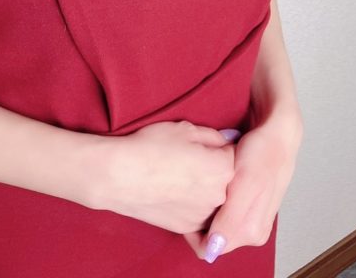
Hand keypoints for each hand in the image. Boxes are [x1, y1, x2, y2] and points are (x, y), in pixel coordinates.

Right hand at [96, 120, 235, 234]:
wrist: (121, 175)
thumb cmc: (152, 146)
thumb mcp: (185, 128)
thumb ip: (213, 136)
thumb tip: (228, 141)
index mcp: (223, 168)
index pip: (234, 154)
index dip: (217, 146)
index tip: (203, 145)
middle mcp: (220, 195)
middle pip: (226, 179)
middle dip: (214, 169)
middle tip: (189, 159)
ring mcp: (204, 215)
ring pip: (213, 198)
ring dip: (204, 188)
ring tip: (180, 176)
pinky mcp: (188, 227)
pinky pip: (199, 213)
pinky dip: (191, 204)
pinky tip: (173, 192)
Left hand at [182, 111, 303, 261]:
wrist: (278, 136)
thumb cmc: (262, 153)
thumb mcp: (245, 182)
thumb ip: (231, 218)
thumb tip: (214, 249)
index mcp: (251, 231)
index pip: (211, 248)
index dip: (193, 230)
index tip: (187, 205)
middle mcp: (252, 233)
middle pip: (213, 238)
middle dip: (200, 219)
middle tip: (196, 189)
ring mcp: (252, 222)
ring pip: (216, 225)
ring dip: (207, 209)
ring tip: (204, 184)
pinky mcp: (249, 210)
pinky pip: (223, 214)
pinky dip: (214, 202)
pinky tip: (213, 184)